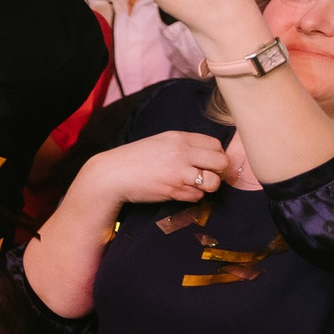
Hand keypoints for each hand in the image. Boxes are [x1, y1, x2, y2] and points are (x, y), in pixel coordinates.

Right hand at [73, 130, 230, 210]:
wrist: (112, 175)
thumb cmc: (135, 160)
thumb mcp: (160, 143)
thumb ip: (184, 146)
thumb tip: (210, 157)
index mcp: (179, 137)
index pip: (216, 145)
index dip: (217, 156)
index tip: (209, 164)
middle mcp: (182, 152)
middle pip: (221, 162)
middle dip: (219, 172)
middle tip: (208, 176)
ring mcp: (179, 171)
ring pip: (213, 181)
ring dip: (207, 187)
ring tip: (193, 185)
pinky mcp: (174, 189)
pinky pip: (197, 196)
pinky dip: (191, 196)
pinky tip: (177, 191)